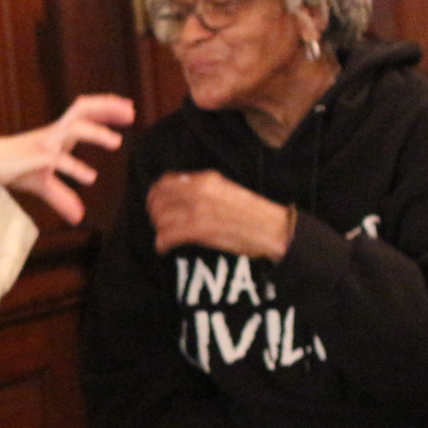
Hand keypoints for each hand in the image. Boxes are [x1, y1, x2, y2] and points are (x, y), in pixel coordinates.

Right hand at [0, 94, 129, 223]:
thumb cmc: (18, 170)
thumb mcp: (44, 185)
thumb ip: (63, 198)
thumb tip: (79, 218)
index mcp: (59, 134)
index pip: (86, 113)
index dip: (108, 109)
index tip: (129, 110)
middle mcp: (55, 134)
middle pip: (83, 109)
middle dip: (107, 108)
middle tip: (131, 113)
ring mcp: (45, 143)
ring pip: (75, 128)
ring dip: (97, 133)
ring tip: (117, 142)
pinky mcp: (36, 157)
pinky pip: (58, 158)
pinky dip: (75, 167)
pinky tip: (90, 178)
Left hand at [147, 170, 294, 258]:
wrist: (273, 228)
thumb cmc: (253, 213)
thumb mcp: (226, 190)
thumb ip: (203, 190)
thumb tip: (179, 196)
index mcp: (206, 179)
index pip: (165, 182)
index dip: (155, 195)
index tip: (155, 205)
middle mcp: (199, 191)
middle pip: (158, 200)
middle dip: (154, 214)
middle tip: (159, 224)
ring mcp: (198, 209)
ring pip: (160, 219)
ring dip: (159, 230)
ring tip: (164, 238)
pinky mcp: (200, 229)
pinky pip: (167, 236)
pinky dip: (161, 244)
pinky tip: (164, 249)